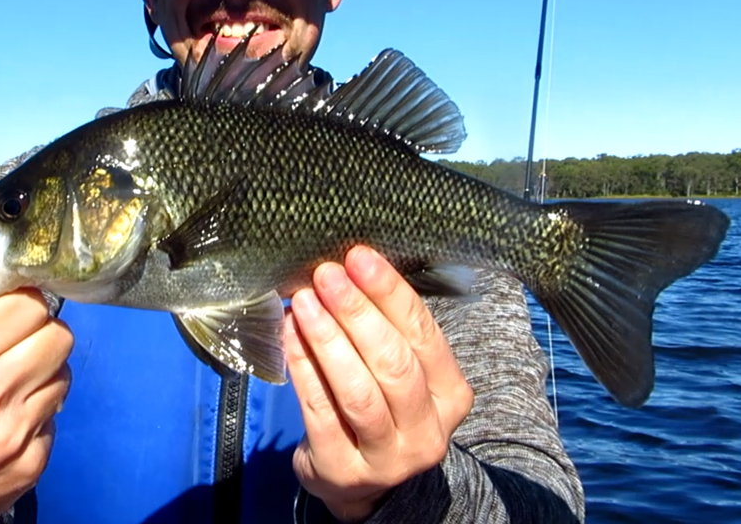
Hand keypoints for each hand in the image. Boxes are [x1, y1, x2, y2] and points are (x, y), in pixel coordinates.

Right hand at [0, 271, 72, 523]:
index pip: (27, 304)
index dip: (22, 304)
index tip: (11, 311)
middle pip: (57, 335)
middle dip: (39, 334)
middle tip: (16, 345)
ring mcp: (10, 432)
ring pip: (63, 374)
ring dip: (42, 373)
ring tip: (9, 384)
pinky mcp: (29, 464)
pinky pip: (56, 416)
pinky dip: (37, 413)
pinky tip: (6, 420)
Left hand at [286, 246, 473, 522]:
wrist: (362, 483)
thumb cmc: (380, 407)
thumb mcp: (400, 373)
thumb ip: (386, 329)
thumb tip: (348, 268)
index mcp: (451, 396)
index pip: (424, 335)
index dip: (390, 293)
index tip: (360, 257)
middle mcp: (428, 431)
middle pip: (394, 362)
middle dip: (357, 312)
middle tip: (326, 274)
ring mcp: (388, 458)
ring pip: (358, 391)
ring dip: (328, 338)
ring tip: (303, 301)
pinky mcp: (344, 471)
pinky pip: (321, 411)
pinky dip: (303, 367)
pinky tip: (290, 335)